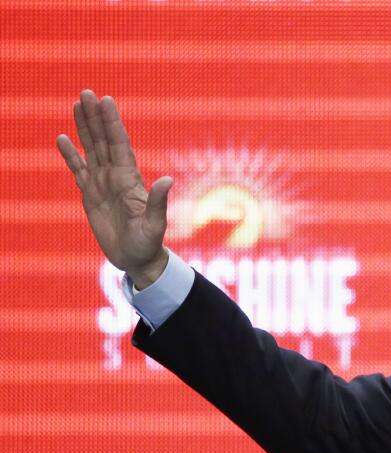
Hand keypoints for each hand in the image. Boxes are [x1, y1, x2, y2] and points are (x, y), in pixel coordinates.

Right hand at [56, 91, 172, 288]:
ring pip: (91, 149)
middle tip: (86, 93)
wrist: (137, 259)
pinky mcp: (90, 195)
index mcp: (129, 180)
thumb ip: (157, 202)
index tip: (106, 100)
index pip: (119, 145)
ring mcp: (102, 184)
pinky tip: (62, 138)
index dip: (112, 123)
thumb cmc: (148, 244)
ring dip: (84, 128)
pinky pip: (78, 170)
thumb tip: (167, 180)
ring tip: (77, 105)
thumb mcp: (154, 225)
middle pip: (103, 140)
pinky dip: (70, 155)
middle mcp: (115, 177)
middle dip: (95, 117)